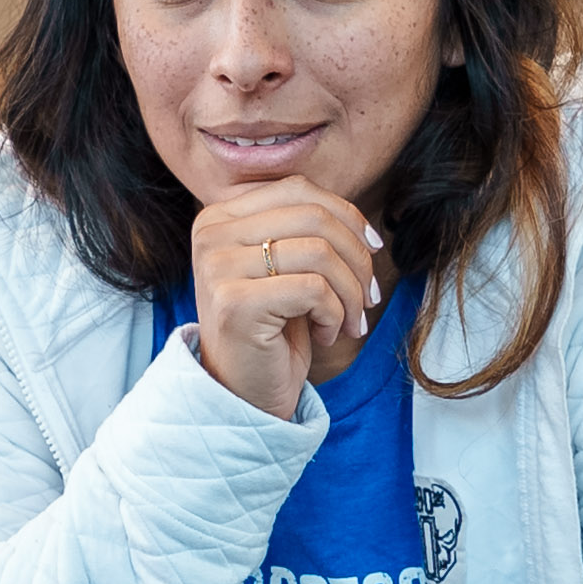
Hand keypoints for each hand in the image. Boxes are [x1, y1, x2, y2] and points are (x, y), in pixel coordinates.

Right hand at [187, 182, 382, 420]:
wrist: (242, 394)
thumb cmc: (271, 331)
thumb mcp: (285, 269)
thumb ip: (303, 230)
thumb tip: (358, 218)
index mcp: (219, 217)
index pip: (298, 189)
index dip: (347, 215)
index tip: (372, 249)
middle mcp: (210, 235)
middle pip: (314, 217)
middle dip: (357, 258)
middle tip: (368, 296)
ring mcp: (218, 268)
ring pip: (320, 253)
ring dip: (351, 293)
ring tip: (351, 321)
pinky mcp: (234, 302)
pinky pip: (314, 289)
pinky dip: (336, 315)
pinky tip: (326, 335)